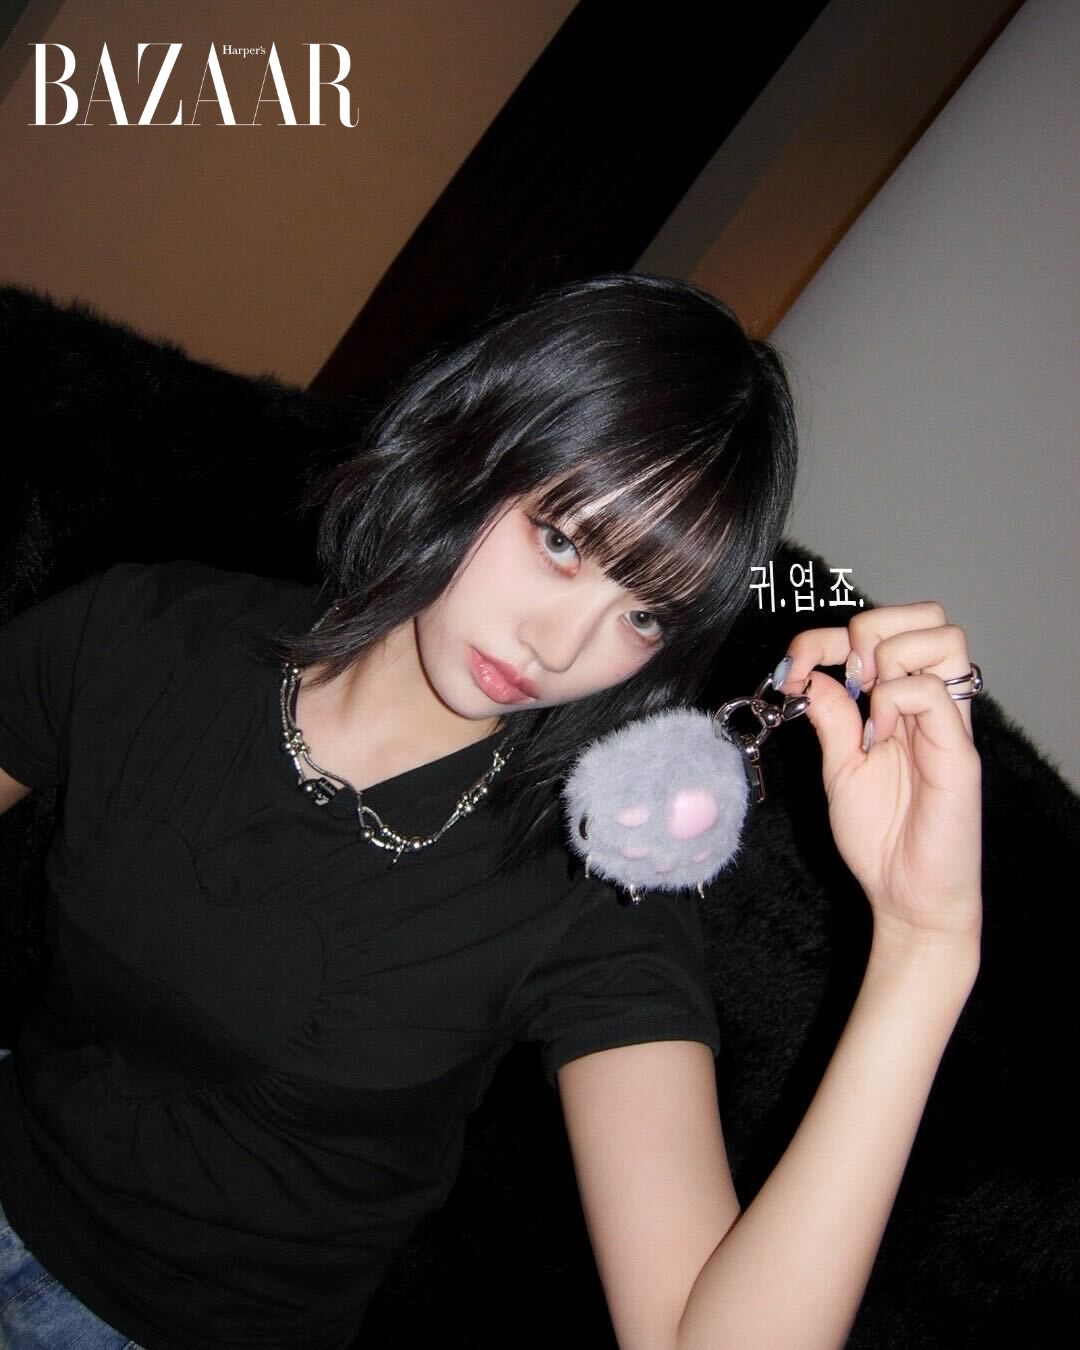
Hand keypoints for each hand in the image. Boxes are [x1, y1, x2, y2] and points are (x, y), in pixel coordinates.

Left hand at [777, 603, 981, 948]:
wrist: (907, 896)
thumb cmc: (881, 837)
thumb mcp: (840, 767)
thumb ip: (832, 718)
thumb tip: (812, 675)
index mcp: (903, 703)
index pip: (882, 631)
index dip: (830, 636)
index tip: (796, 668)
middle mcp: (932, 703)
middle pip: (925, 615)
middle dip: (871, 631)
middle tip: (847, 681)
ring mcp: (950, 723)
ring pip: (943, 637)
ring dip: (890, 657)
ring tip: (869, 706)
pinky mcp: (960, 752)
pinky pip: (935, 692)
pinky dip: (896, 700)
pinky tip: (880, 736)